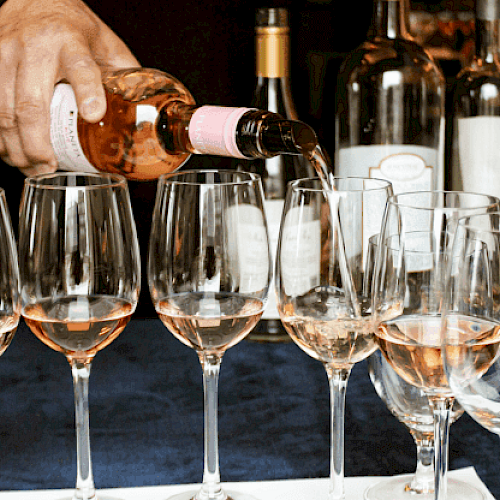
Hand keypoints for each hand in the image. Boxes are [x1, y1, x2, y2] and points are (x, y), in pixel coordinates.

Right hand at [0, 0, 139, 175]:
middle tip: (48, 166)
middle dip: (38, 143)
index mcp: (72, 42)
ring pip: (4, 108)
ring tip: (30, 167)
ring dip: (15, 146)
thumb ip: (123, 76)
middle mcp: (36, 46)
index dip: (87, 92)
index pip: (81, 67)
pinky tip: (10, 151)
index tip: (93, 114)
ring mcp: (6, 53)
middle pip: (31, 103)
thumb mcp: (106, 46)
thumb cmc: (74, 28)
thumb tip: (145, 117)